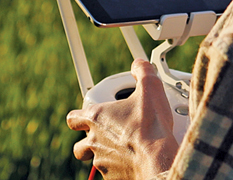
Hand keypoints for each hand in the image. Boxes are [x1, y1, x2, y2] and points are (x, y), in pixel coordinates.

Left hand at [66, 60, 179, 179]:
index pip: (73, 118)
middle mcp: (94, 142)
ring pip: (96, 161)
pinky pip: (111, 174)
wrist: (159, 160)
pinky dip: (120, 169)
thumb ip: (142, 71)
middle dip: (89, 142)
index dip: (79, 117)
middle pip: (80, 146)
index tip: (87, 116)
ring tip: (125, 150)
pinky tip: (134, 162)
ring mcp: (102, 162)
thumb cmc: (151, 127)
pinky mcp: (113, 178)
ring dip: (106, 155)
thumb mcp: (151, 89)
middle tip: (106, 137)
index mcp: (96, 119)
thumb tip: (140, 64)